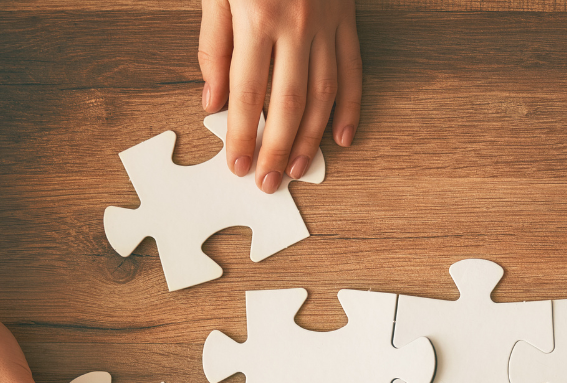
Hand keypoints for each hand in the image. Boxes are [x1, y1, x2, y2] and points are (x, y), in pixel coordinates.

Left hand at [198, 0, 361, 192]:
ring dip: (311, 138)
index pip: (247, 93)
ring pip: (323, 94)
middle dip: (276, 148)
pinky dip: (350, 107)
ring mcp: (326, 23)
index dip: (242, 134)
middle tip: (267, 183)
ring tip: (297, 169)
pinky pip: (353, 70)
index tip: (237, 166)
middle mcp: (296, 23)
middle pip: (288, 103)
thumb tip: (214, 101)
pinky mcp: (347, 17)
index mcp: (257, 14)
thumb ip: (213, 45)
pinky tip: (342, 138)